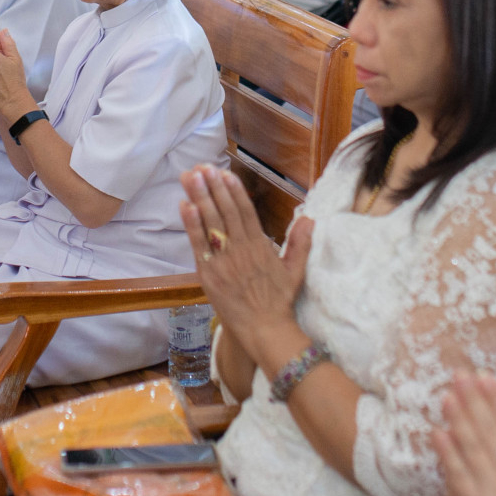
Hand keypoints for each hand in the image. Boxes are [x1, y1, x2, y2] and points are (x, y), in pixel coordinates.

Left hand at [180, 165, 310, 362]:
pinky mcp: (209, 273)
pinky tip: (185, 205)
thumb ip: (300, 243)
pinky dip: (191, 224)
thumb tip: (309, 219)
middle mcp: (241, 248)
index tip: (224, 173)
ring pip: (210, 222)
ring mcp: (224, 260)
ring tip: (189, 177)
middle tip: (201, 167)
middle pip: (225, 211)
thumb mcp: (294, 270)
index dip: (234, 190)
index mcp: (260, 245)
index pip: (245, 211)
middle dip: (213, 187)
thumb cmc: (278, 301)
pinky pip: (199, 244)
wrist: (264, 328)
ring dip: (199, 197)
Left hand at [435, 375, 495, 495]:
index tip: (486, 378)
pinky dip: (447, 454)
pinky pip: (458, 477)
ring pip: (471, 448)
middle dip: (474, 400)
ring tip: (447, 395)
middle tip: (460, 374)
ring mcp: (493, 493)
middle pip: (490, 430)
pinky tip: (437, 433)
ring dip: (458, 419)